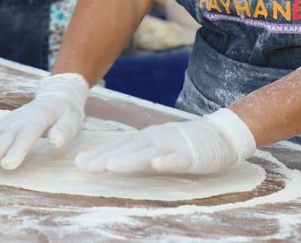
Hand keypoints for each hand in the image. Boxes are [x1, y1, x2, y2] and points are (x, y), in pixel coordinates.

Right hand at [0, 73, 88, 169]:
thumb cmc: (66, 113)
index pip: (27, 135)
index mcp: (38, 118)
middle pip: (6, 137)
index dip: (17, 150)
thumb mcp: (72, 120)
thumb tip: (57, 142)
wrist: (55, 96)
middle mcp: (19, 119)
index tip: (7, 165)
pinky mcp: (3, 125)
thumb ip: (64, 131)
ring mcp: (9, 121)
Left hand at [74, 108, 255, 175]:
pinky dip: (167, 160)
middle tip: (85, 166)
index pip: (119, 146)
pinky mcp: (191, 154)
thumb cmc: (186, 143)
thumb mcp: (157, 146)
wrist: (221, 134)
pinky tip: (157, 163)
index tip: (79, 163)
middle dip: (106, 157)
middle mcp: (156, 138)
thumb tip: (111, 161)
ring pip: (148, 152)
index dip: (100, 154)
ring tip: (112, 164)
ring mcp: (173, 145)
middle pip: (127, 148)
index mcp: (147, 138)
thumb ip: (138, 154)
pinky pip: (178, 158)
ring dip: (130, 158)